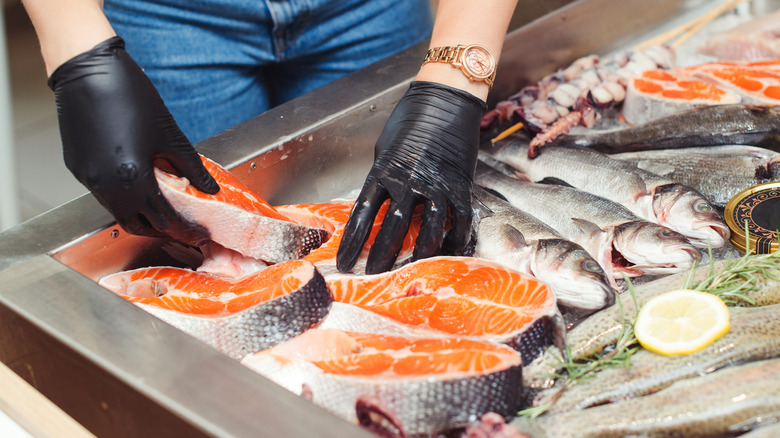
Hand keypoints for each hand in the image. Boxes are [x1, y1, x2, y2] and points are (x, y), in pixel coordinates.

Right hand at [48, 37, 218, 244]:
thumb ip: (192, 167)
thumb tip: (210, 188)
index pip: (162, 219)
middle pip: (136, 224)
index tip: (197, 234)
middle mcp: (105, 184)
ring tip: (162, 204)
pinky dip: (122, 196)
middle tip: (180, 225)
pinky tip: (137, 183)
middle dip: (160, 229)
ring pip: (117, 211)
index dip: (183, 230)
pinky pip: (103, 193)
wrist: (88, 70)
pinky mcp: (77, 168)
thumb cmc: (129, 94)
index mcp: (131, 177)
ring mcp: (88, 178)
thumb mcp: (170, 134)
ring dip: (140, 213)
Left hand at [336, 81, 486, 273]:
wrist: (447, 99)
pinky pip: (458, 219)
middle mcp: (408, 181)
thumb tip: (379, 202)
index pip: (363, 214)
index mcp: (383, 171)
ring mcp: (436, 184)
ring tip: (411, 270)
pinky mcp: (460, 184)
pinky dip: (455, 238)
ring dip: (418, 253)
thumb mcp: (385, 147)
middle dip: (381, 256)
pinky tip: (448, 252)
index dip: (353, 242)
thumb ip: (382, 177)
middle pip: (392, 228)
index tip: (345, 262)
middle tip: (373, 277)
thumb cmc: (411, 119)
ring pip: (427, 228)